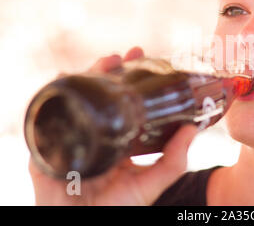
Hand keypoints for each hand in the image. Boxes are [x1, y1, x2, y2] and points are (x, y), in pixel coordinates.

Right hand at [28, 46, 197, 204]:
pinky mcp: (49, 142)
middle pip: (100, 94)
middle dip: (112, 70)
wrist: (79, 224)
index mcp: (117, 138)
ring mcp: (72, 133)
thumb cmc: (115, 208)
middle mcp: (95, 131)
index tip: (144, 60)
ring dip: (89, 75)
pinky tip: (66, 77)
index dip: (132, 80)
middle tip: (128, 55)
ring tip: (106, 62)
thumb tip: (193, 129)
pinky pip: (49, 112)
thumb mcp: (149, 183)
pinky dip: (57, 92)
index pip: (123, 102)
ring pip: (78, 97)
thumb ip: (173, 161)